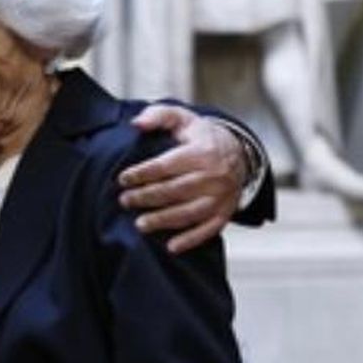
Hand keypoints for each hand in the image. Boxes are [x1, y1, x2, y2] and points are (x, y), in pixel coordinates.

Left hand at [118, 107, 246, 252]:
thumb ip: (158, 115)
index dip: (143, 173)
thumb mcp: (183, 118)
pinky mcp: (225, 213)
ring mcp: (222, 197)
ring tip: (139, 224)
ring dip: (163, 220)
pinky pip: (208, 230)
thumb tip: (136, 124)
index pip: (167, 165)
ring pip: (189, 212)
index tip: (123, 178)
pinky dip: (190, 240)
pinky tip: (171, 247)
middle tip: (124, 201)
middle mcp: (214, 175)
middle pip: (175, 190)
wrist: (239, 153)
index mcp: (203, 151)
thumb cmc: (201, 137)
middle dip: (147, 197)